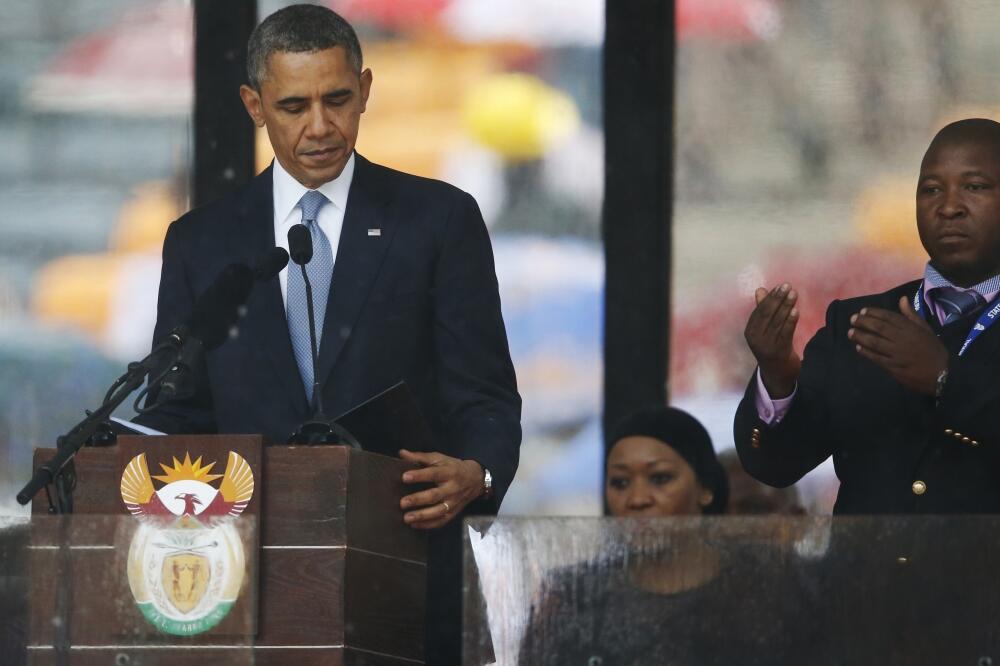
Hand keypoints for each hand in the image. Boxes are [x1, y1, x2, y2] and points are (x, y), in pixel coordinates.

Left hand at [399, 449, 483, 529]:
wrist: (475, 479)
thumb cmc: (453, 467)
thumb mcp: (440, 458)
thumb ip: (420, 457)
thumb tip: (402, 453)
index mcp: (448, 472)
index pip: (433, 474)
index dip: (419, 475)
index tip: (404, 477)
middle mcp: (452, 488)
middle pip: (435, 495)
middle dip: (418, 499)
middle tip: (402, 503)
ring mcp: (453, 502)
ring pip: (438, 511)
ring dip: (422, 516)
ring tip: (407, 518)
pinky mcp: (453, 512)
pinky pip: (441, 521)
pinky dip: (428, 525)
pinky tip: (414, 525)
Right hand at [744, 283, 800, 397]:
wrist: (777, 373)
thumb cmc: (771, 346)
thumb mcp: (764, 329)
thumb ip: (763, 310)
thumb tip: (760, 290)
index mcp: (750, 331)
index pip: (760, 311)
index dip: (770, 298)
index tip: (780, 287)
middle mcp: (756, 338)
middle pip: (767, 315)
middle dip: (777, 299)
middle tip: (787, 286)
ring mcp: (767, 345)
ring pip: (777, 322)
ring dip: (786, 307)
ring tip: (793, 294)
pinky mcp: (779, 351)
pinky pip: (785, 333)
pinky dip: (790, 321)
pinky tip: (796, 311)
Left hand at [847, 296, 948, 394]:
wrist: (942, 374)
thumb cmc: (933, 350)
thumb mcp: (926, 330)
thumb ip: (912, 315)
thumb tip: (902, 298)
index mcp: (911, 328)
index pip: (889, 317)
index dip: (874, 313)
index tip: (863, 311)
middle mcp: (903, 339)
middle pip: (879, 327)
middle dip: (863, 322)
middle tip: (852, 319)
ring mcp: (897, 353)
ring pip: (874, 342)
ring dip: (860, 336)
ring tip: (850, 332)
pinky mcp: (894, 367)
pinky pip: (876, 358)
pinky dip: (866, 352)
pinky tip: (858, 347)